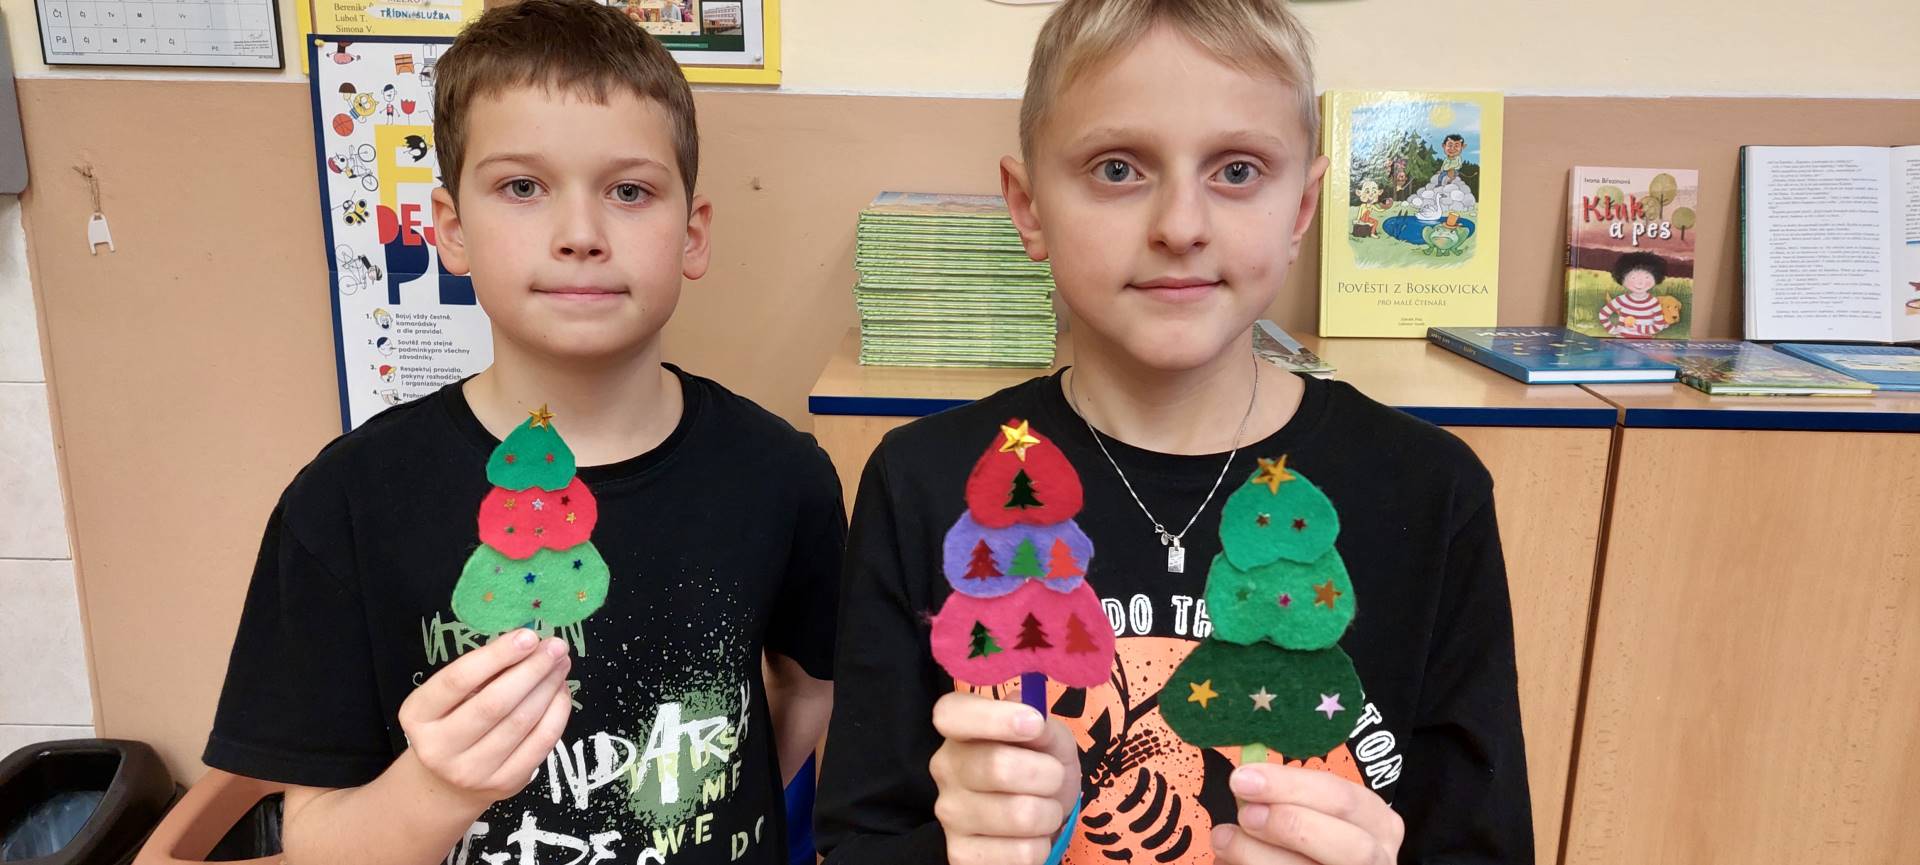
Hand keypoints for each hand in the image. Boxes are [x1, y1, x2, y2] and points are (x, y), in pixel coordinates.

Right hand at [396, 629, 572, 806]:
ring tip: (561, 663)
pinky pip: (541, 742)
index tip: (528, 636)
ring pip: (521, 722)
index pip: (457, 680)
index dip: (496, 655)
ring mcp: (472, 771)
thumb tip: (530, 643)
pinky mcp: (505, 783)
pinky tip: (561, 691)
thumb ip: (481, 673)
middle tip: (555, 646)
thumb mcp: (449, 698)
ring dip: (548, 687)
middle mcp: (438, 747)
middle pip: (494, 703)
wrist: (448, 782)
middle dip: (531, 670)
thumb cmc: (452, 722)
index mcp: (418, 715)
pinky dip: (557, 712)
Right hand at [928, 692, 1079, 864]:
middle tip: (1053, 778)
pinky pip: (1022, 854)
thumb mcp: (1048, 738)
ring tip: (1042, 810)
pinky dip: (1041, 846)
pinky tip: (1028, 838)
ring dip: (1049, 814)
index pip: (950, 715)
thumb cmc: (1039, 768)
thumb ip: (1041, 724)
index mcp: (960, 732)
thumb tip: (1033, 717)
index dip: (992, 718)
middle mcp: (945, 770)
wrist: (1038, 819)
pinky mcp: (962, 856)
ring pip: (1020, 815)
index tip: (1033, 724)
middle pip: (999, 767)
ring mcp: (949, 816)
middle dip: (1048, 774)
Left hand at [1211, 763, 1402, 864]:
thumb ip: (1287, 798)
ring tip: (1225, 839)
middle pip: (1349, 845)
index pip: (1344, 798)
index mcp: (1377, 823)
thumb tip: (1247, 779)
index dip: (1292, 786)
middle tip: (1245, 814)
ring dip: (1259, 854)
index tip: (1244, 778)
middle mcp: (1379, 859)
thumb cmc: (1306, 838)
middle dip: (1291, 825)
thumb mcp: (1310, 810)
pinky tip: (1229, 862)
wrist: (1302, 860)